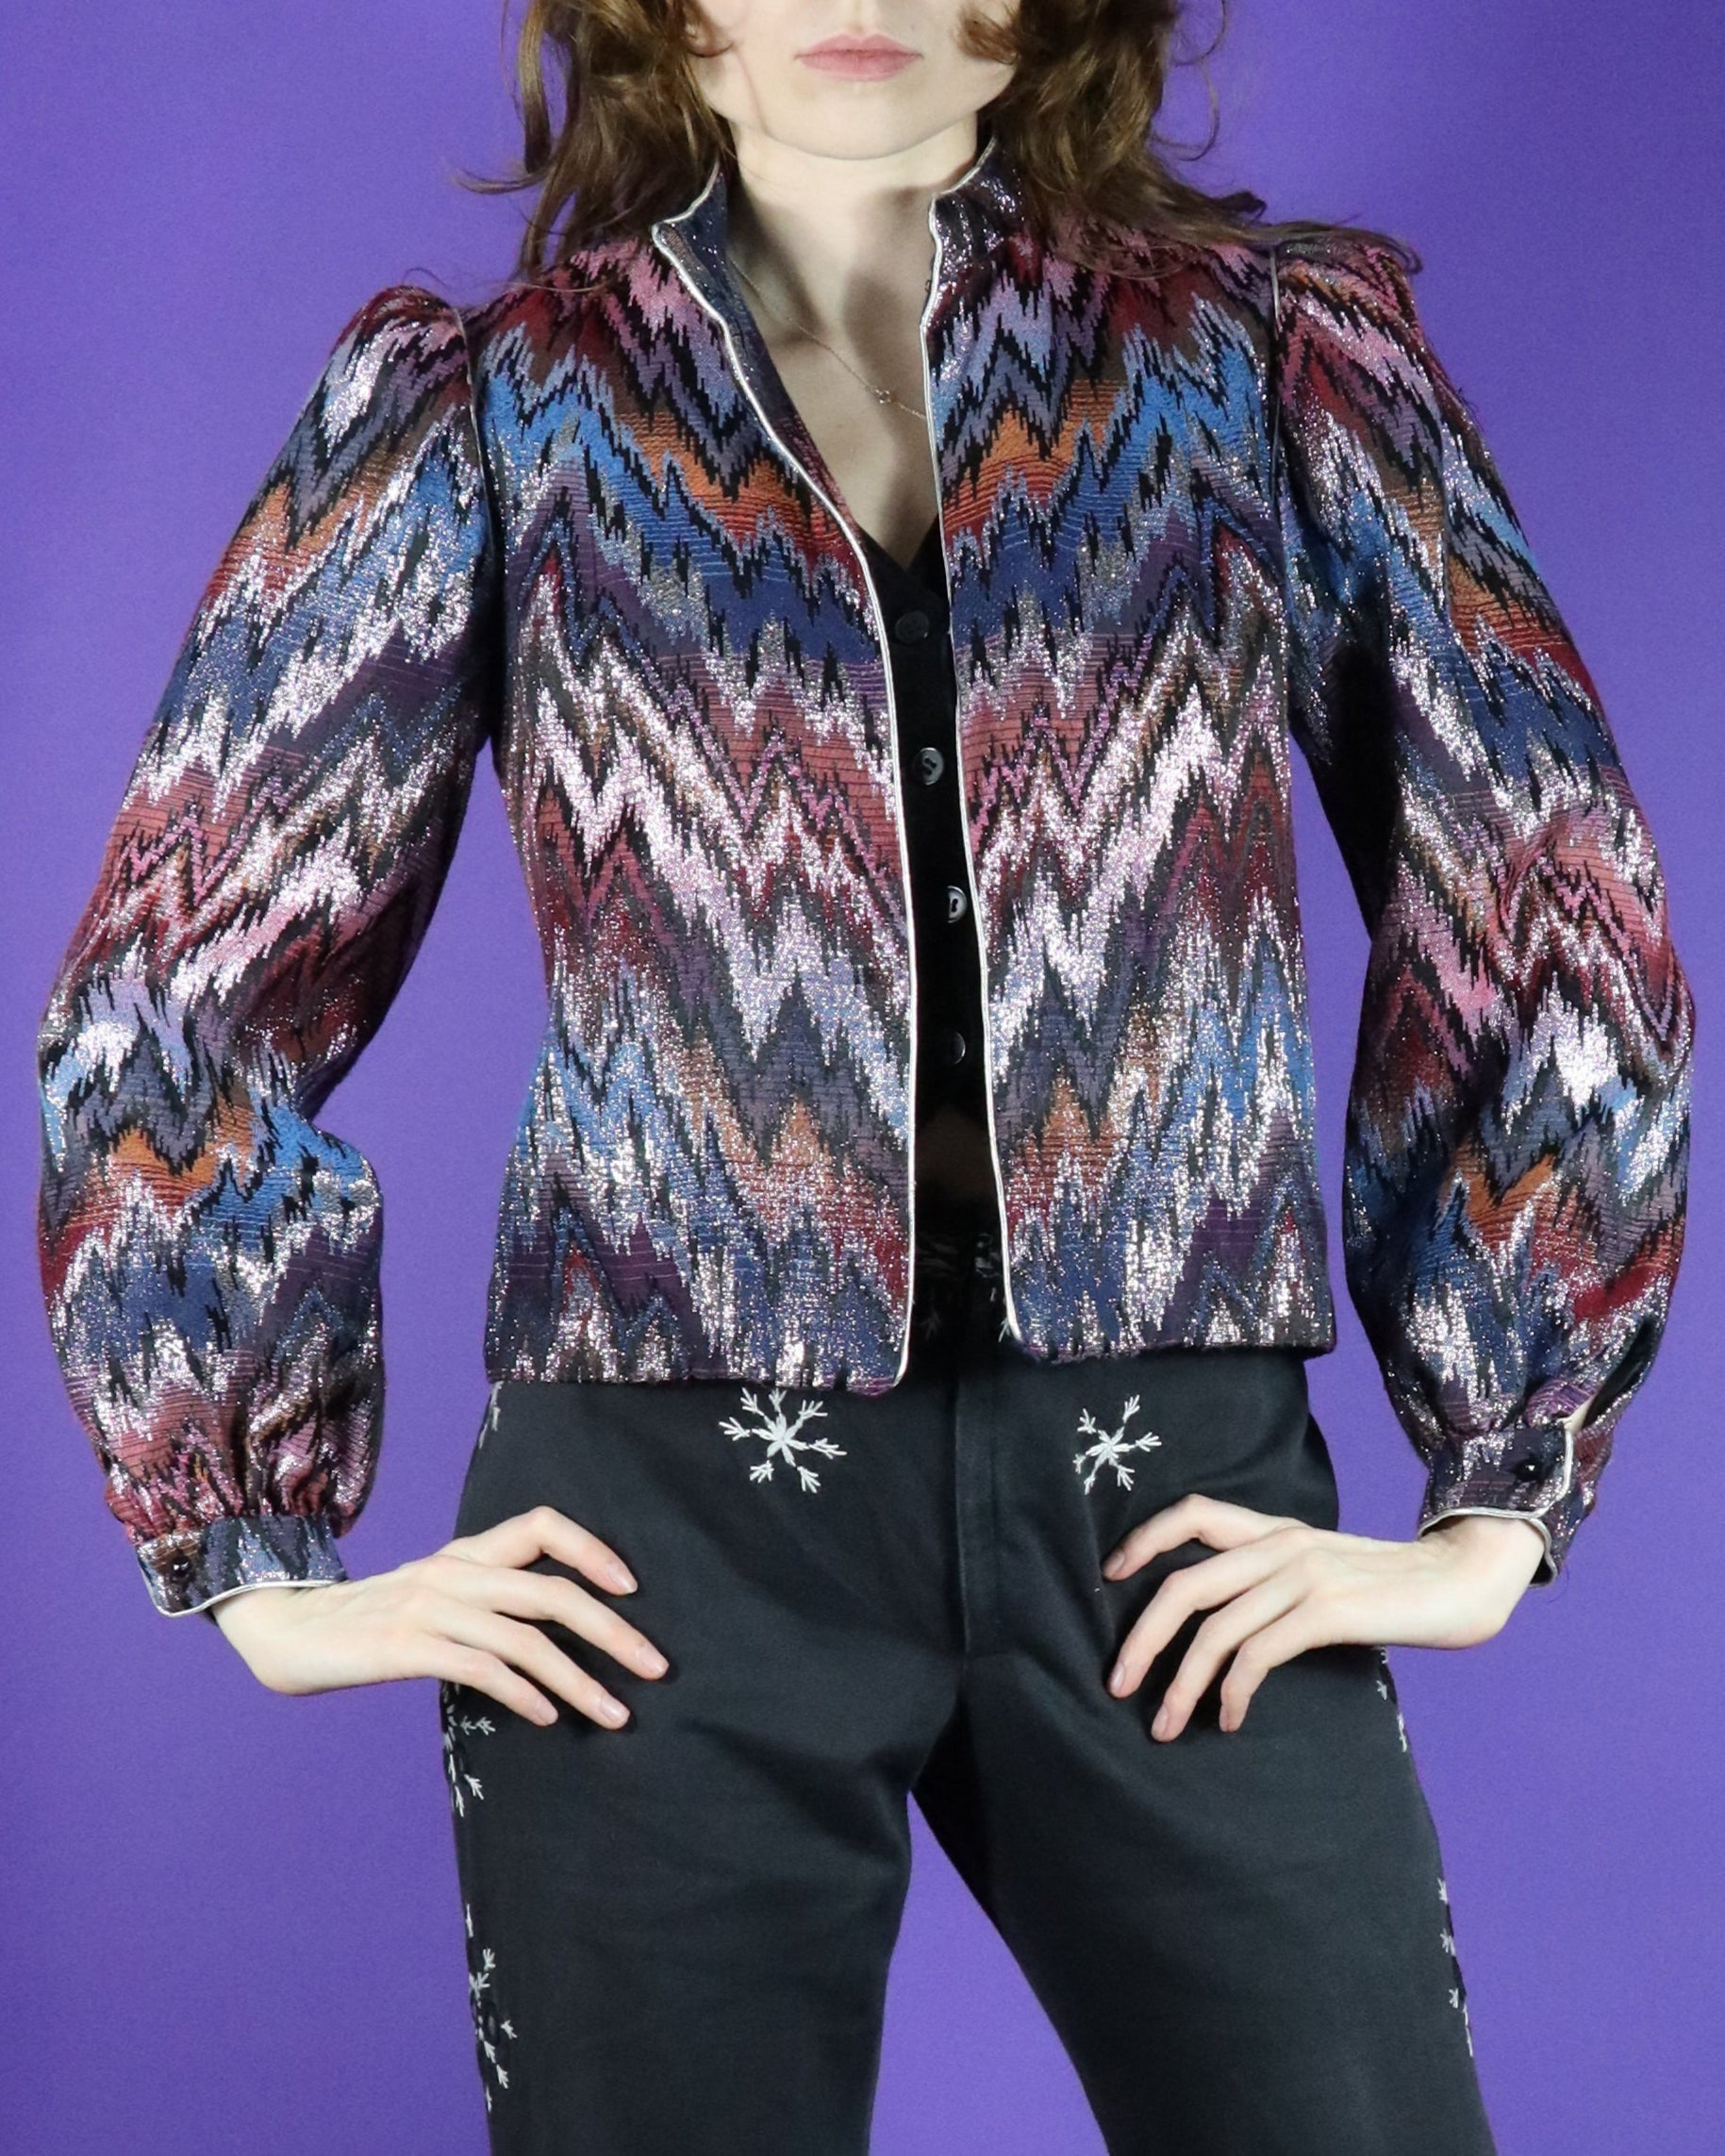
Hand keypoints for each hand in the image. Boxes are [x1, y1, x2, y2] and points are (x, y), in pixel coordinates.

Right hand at [210, 1507, 668, 1729]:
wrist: (287, 1632)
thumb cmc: (373, 1621)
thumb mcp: (435, 1594)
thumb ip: (488, 1599)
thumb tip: (559, 1631)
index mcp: (466, 1552)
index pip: (543, 1526)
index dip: (593, 1549)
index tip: (633, 1588)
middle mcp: (455, 1571)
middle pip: (553, 1591)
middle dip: (613, 1631)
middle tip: (656, 1667)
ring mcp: (431, 1607)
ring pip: (526, 1639)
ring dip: (579, 1680)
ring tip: (615, 1714)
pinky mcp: (407, 1647)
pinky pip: (482, 1669)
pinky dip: (524, 1694)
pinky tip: (548, 1718)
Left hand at [1100, 1496, 1546, 1740]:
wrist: (1464, 1581)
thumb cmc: (1389, 1588)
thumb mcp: (1322, 1569)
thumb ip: (1274, 1581)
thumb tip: (1217, 1624)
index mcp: (1275, 1529)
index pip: (1194, 1512)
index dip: (1145, 1539)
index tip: (1110, 1577)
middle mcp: (1281, 1544)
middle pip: (1185, 1584)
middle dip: (1141, 1638)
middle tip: (1115, 1684)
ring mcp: (1303, 1575)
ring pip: (1214, 1629)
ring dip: (1181, 1684)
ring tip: (1163, 1725)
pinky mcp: (1327, 1611)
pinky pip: (1257, 1655)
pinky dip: (1231, 1693)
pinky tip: (1229, 1720)